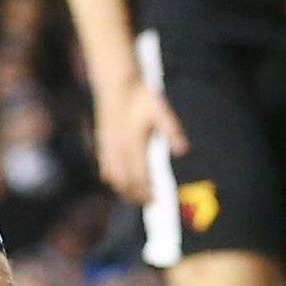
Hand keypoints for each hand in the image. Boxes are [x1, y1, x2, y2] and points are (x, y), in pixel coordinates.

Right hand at [92, 77, 187, 204]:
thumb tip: (183, 151)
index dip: (147, 192)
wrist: (116, 84)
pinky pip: (104, 168)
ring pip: (111, 177)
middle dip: (135, 196)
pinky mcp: (101, 142)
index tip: (156, 200)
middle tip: (148, 202)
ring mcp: (107, 146)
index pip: (139, 177)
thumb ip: (171, 130)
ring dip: (123, 189)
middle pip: (123, 182)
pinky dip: (112, 179)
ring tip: (135, 195)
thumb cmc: (140, 97)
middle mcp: (117, 149)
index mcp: (132, 144)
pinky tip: (121, 179)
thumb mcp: (161, 110)